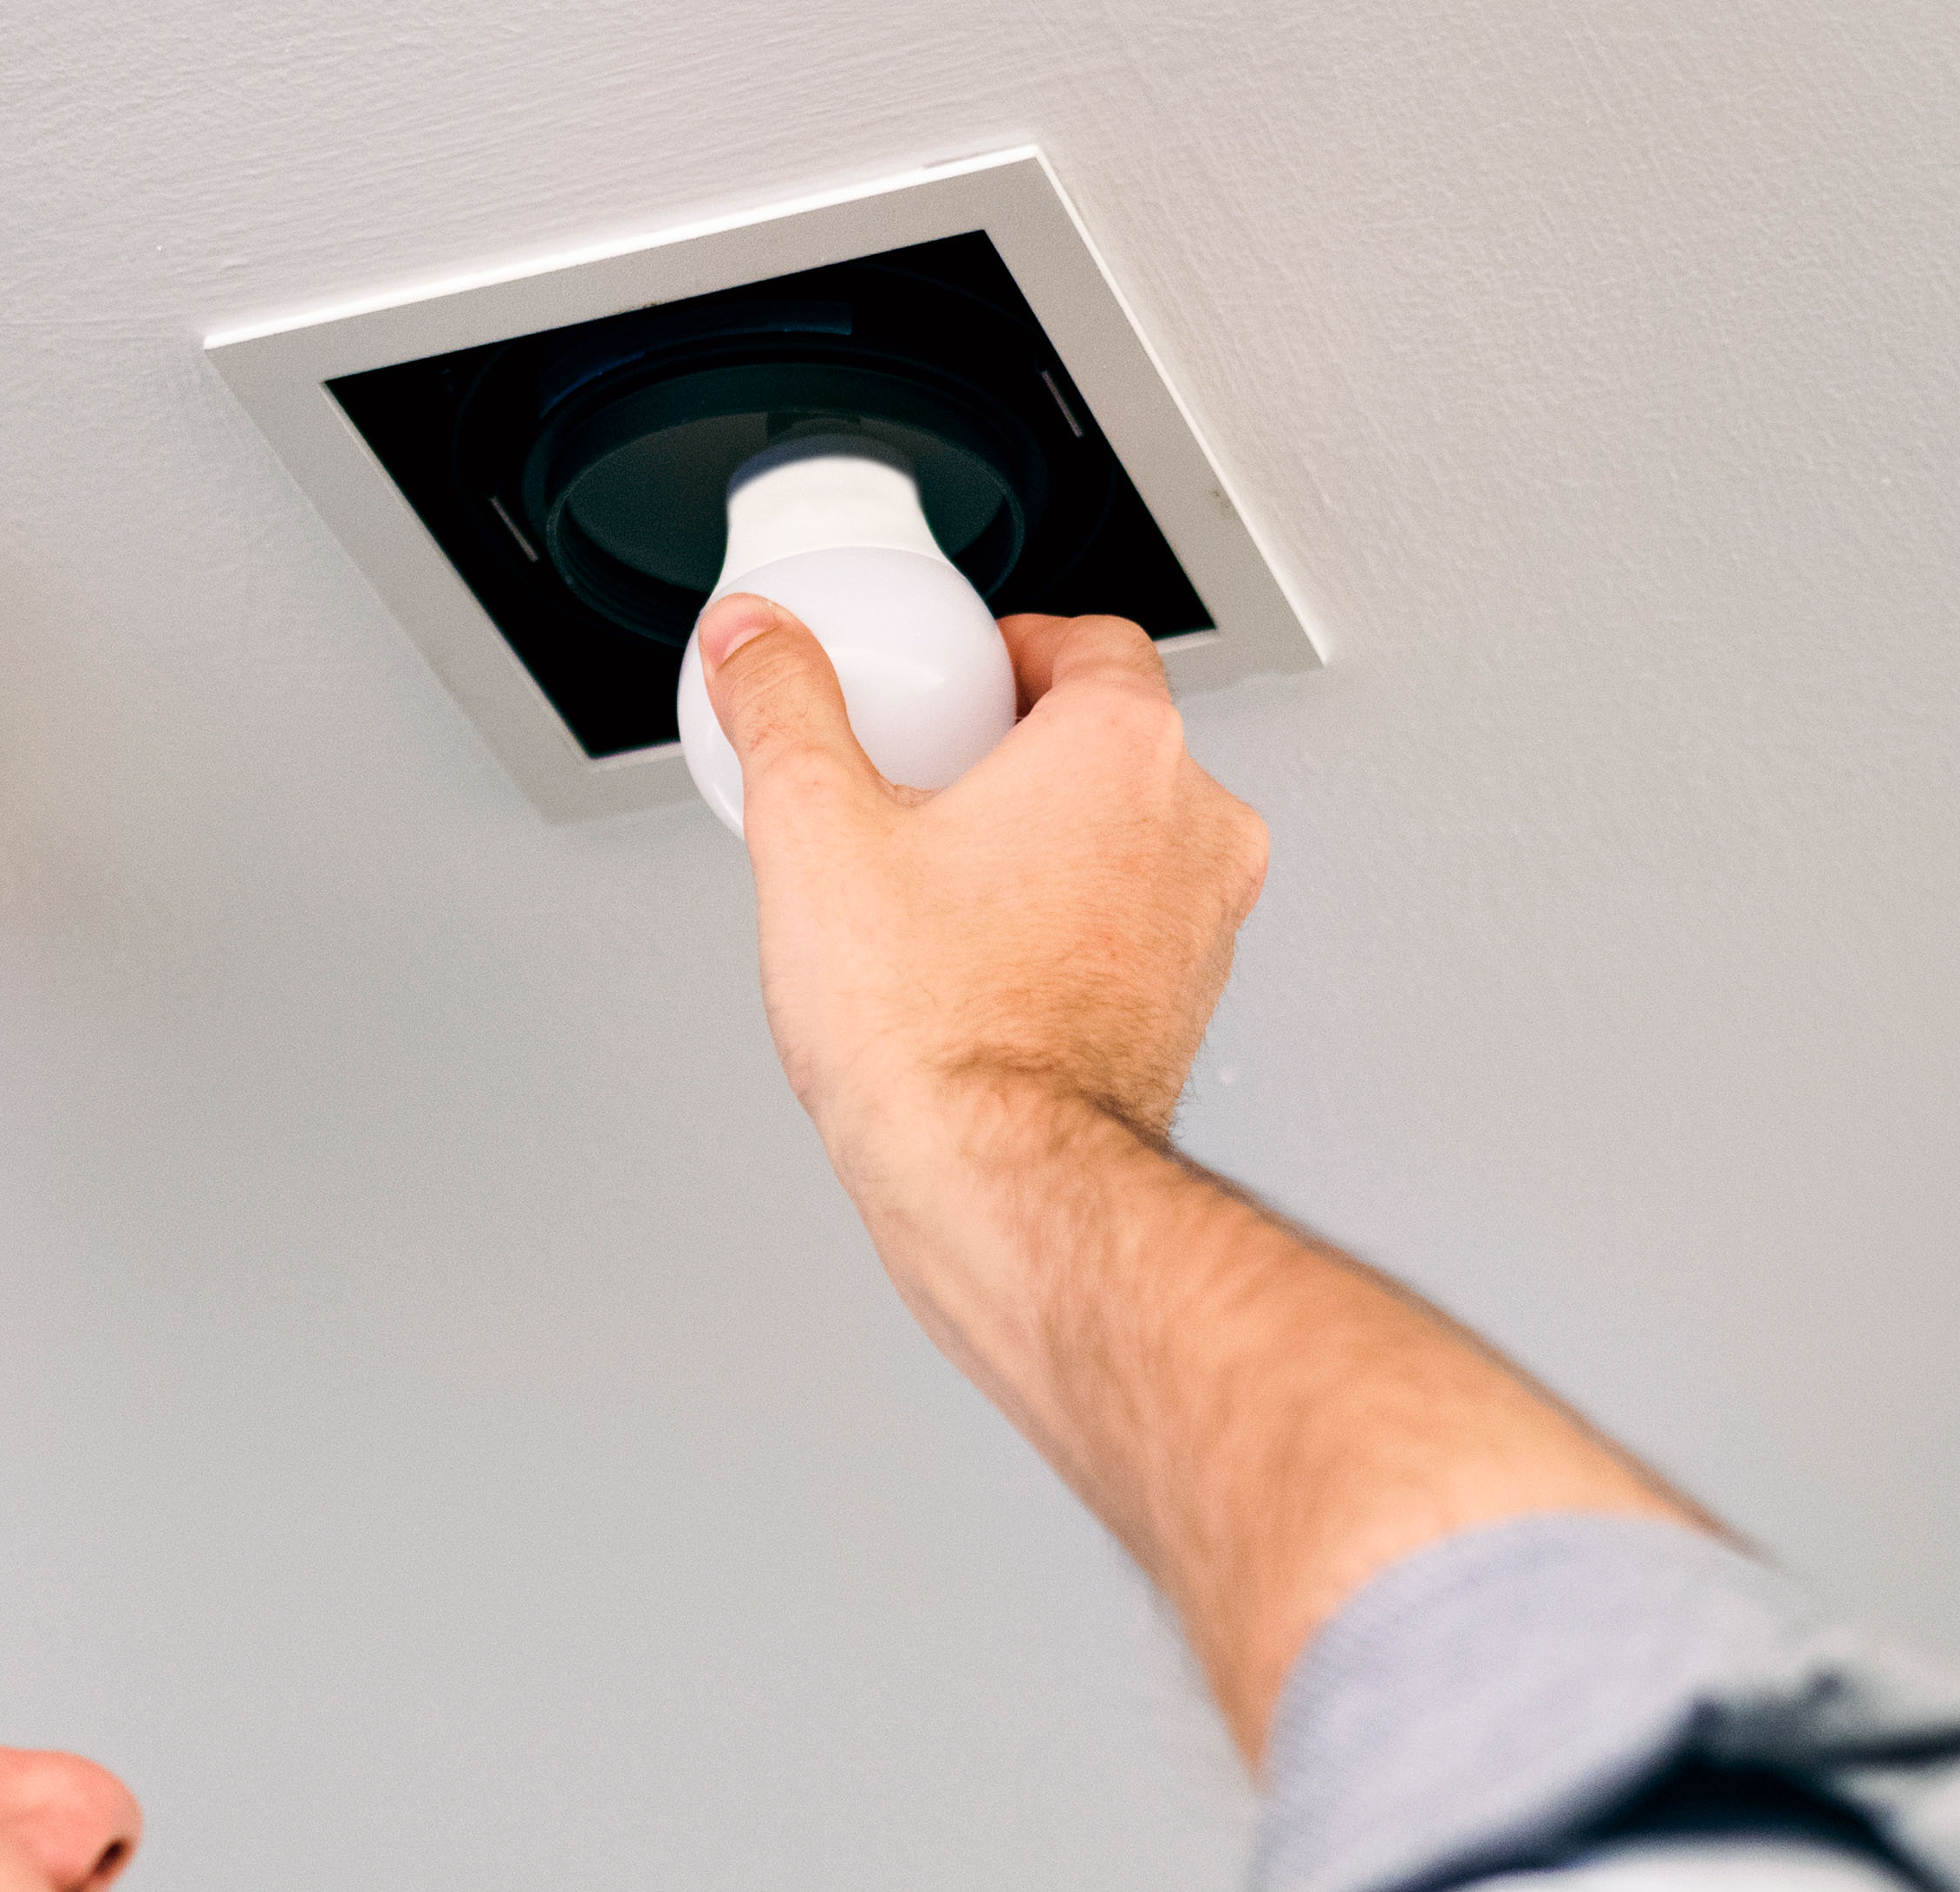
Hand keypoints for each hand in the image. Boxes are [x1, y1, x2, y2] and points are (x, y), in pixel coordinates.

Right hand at [691, 602, 1266, 1162]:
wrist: (996, 1183)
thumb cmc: (934, 1031)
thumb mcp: (814, 831)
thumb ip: (782, 707)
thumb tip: (753, 638)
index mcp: (1123, 746)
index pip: (1090, 639)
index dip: (1011, 650)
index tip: (956, 681)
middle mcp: (1195, 823)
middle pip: (1110, 740)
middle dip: (1020, 754)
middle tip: (931, 788)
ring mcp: (1206, 922)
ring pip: (1128, 839)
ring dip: (1049, 846)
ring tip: (947, 889)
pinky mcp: (1189, 1006)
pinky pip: (1131, 929)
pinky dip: (1069, 929)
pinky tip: (980, 969)